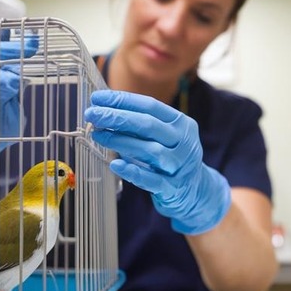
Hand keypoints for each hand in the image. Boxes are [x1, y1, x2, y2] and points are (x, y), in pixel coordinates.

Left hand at [84, 90, 230, 234]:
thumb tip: (105, 110)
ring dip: (121, 141)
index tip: (98, 98)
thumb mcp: (163, 136)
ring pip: (150, 150)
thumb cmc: (172, 158)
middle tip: (92, 114)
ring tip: (98, 135)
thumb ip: (140, 125)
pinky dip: (133, 171)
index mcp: (181, 124)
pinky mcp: (173, 188)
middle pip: (148, 125)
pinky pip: (151, 179)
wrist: (198, 191)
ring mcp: (179, 166)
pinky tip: (115, 165)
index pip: (150, 106)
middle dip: (117, 117)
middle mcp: (183, 142)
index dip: (122, 100)